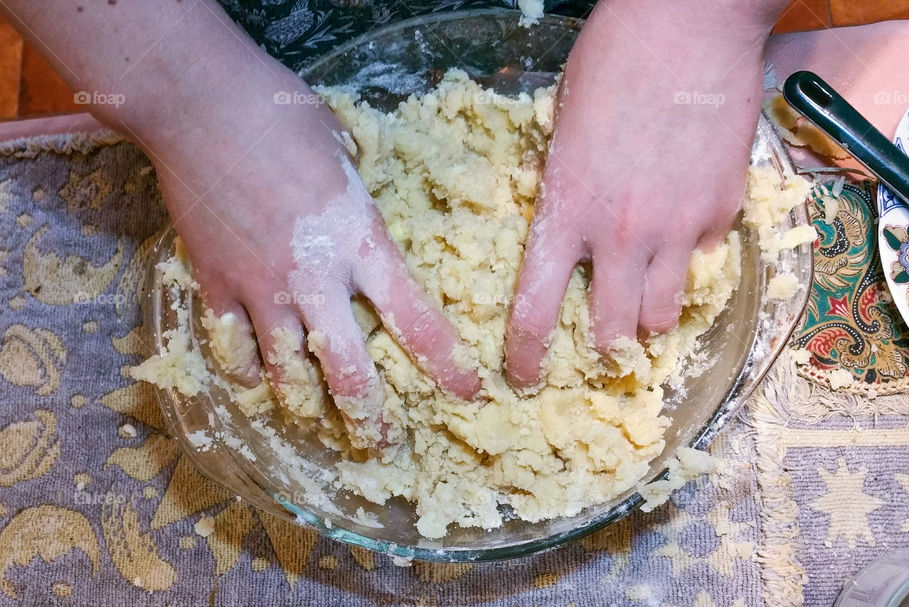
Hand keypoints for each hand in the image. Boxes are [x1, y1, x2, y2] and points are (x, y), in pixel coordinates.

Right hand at [149, 83, 479, 447]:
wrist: (199, 104)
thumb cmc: (280, 114)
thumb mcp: (345, 154)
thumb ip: (358, 204)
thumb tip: (363, 220)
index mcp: (360, 241)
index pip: (415, 318)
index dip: (446, 364)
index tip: (468, 392)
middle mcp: (315, 279)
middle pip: (349, 373)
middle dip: (371, 421)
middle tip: (384, 446)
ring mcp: (260, 288)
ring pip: (286, 376)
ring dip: (305, 408)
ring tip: (317, 425)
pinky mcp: (216, 285)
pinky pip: (232, 349)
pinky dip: (245, 372)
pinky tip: (255, 381)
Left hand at [505, 0, 787, 386]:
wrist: (689, 23)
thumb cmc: (611, 61)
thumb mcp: (563, 128)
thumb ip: (565, 188)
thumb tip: (571, 224)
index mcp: (565, 211)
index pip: (535, 309)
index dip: (527, 354)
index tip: (526, 376)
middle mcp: (620, 235)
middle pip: (611, 330)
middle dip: (604, 345)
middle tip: (602, 343)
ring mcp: (676, 227)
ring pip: (663, 313)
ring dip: (651, 315)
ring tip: (647, 299)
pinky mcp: (722, 209)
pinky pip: (702, 259)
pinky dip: (690, 257)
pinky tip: (684, 226)